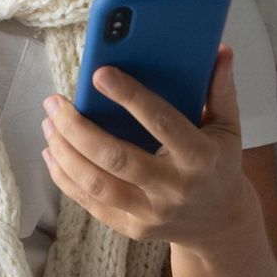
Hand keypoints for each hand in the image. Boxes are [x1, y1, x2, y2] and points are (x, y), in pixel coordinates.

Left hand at [41, 44, 253, 248]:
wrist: (221, 223)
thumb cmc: (219, 164)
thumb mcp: (228, 126)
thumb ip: (220, 88)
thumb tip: (220, 48)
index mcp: (200, 157)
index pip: (162, 123)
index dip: (130, 97)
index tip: (100, 73)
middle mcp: (175, 189)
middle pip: (116, 158)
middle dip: (78, 128)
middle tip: (54, 102)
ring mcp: (152, 213)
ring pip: (97, 184)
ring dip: (65, 152)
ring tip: (49, 124)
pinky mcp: (133, 228)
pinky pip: (91, 204)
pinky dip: (65, 177)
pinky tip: (51, 153)